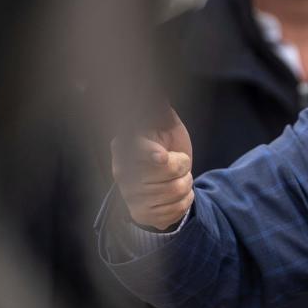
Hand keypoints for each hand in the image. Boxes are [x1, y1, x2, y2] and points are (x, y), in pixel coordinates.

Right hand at [111, 107, 194, 230]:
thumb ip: (162, 112)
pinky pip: (177, 208)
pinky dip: (185, 201)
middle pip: (166, 170)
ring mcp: (130, 195)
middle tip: (177, 162)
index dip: (150, 153)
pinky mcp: (141, 214)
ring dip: (185, 183)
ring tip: (177, 178)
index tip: (162, 155)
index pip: (135, 150)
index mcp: (124, 146)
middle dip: (182, 165)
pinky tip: (175, 195)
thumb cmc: (166, 146)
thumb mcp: (166, 126)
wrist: (165, 181)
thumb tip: (160, 93)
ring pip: (175, 189)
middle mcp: (122, 172)